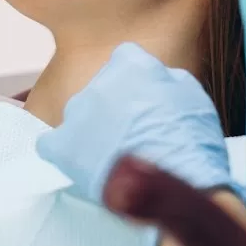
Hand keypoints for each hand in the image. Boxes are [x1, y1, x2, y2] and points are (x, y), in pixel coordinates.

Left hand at [37, 44, 245, 212]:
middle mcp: (98, 82)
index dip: (138, 81)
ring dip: (93, 130)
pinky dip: (63, 151)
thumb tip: (156, 81)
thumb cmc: (191, 143)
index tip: (145, 98)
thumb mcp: (193, 95)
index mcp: (130, 64)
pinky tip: (81, 163)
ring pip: (80, 116)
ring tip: (115, 157)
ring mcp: (77, 114)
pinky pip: (52, 144)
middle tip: (136, 133)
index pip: (126, 59)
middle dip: (115, 107)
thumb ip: (166, 80)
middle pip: (102, 89)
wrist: (178, 185)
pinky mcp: (62, 146)